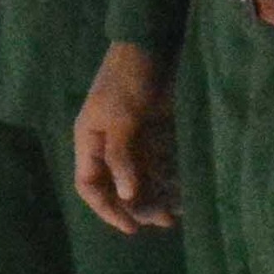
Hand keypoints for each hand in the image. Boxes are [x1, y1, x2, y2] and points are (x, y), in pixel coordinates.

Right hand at [73, 44, 176, 234]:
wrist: (152, 46)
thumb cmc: (128, 79)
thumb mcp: (121, 118)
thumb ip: (121, 156)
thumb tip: (126, 195)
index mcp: (89, 140)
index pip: (89, 185)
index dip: (106, 209)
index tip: (131, 227)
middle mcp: (108, 145)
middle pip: (117, 187)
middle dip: (137, 207)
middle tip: (163, 221)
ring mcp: (132, 141)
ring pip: (139, 180)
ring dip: (155, 197)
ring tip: (175, 214)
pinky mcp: (153, 135)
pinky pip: (158, 166)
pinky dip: (168, 181)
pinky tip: (183, 193)